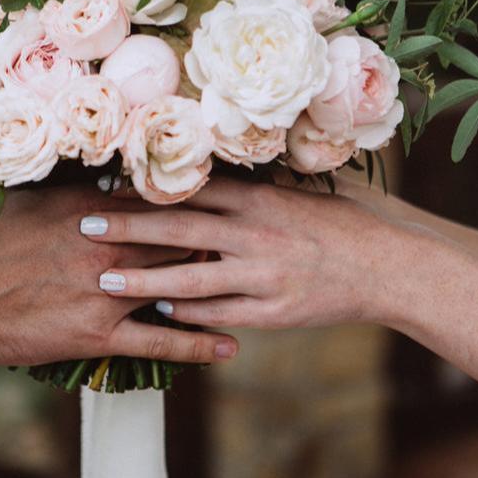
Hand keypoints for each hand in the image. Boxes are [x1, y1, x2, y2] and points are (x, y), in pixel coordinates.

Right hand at [0, 184, 238, 367]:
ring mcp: (106, 290)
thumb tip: (102, 171)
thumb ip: (72, 186)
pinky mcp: (97, 334)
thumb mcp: (25, 195)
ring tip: (244, 282)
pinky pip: (160, 341)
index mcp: (90, 205)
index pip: (159, 196)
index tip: (223, 193)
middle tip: (242, 237)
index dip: (194, 196)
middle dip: (211, 236)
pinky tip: (228, 346)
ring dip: (210, 282)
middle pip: (180, 236)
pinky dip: (198, 344)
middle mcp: (107, 243)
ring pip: (178, 282)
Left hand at [81, 176, 406, 329]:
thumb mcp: (302, 190)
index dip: (148, 184)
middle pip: (180, 227)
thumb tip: (213, 163)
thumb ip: (257, 184)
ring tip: (106, 280)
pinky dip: (187, 313)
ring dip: (144, 279)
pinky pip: (219, 313)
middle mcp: (256, 233)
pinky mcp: (273, 312)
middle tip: (86, 226)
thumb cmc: (346, 220)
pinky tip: (159, 311)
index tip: (108, 182)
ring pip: (191, 278)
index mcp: (261, 197)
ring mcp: (263, 276)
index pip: (193, 186)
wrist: (390, 266)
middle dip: (129, 227)